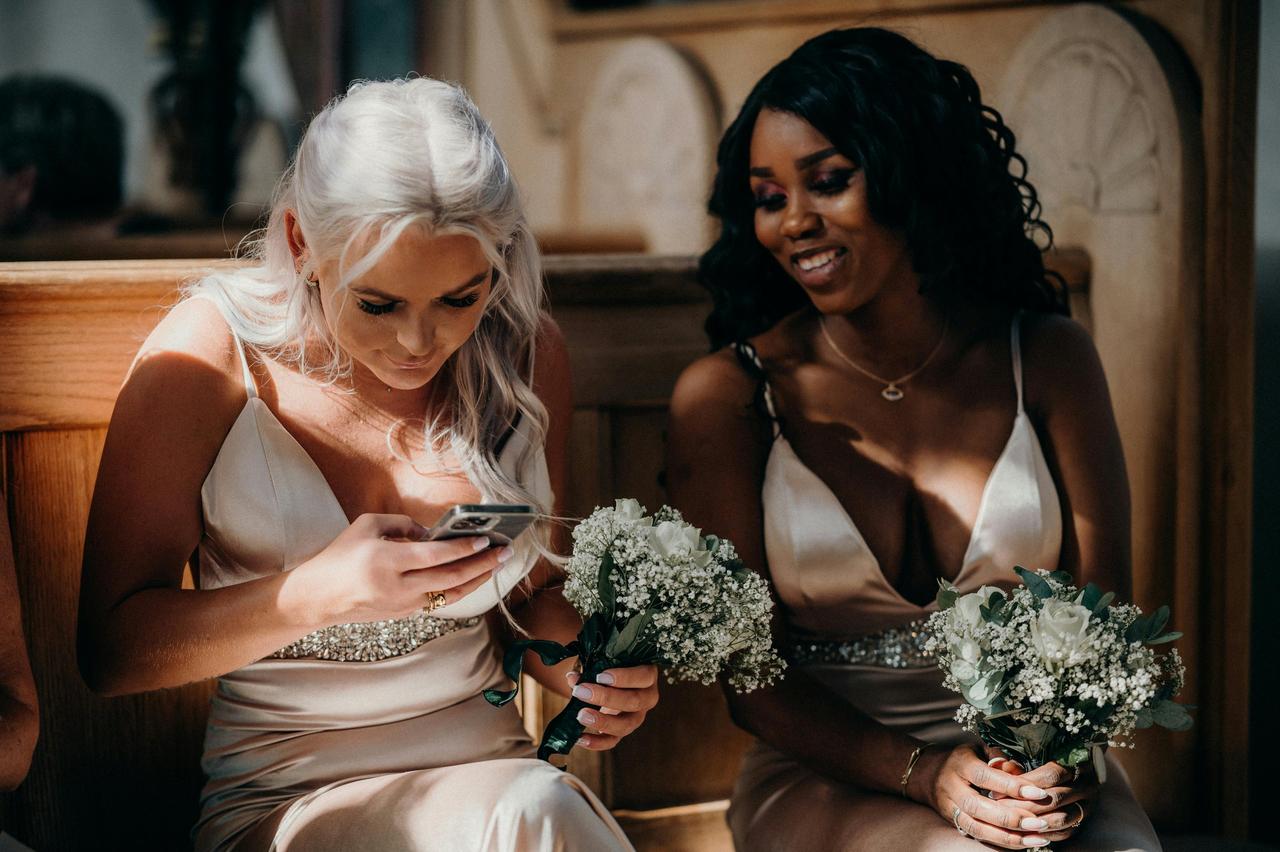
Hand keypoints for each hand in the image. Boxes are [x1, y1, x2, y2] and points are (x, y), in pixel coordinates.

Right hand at [291, 513, 508, 626]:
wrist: (318, 597)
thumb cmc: (340, 555)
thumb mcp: (367, 526)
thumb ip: (403, 525)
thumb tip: (434, 533)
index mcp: (387, 561)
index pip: (436, 556)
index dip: (463, 548)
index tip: (485, 539)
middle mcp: (398, 586)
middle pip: (451, 578)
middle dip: (482, 564)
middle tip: (505, 551)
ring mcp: (403, 604)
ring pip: (451, 594)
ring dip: (478, 579)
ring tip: (497, 565)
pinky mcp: (405, 613)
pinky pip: (440, 600)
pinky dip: (460, 588)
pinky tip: (474, 576)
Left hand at [565, 666, 659, 750]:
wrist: (610, 682)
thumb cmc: (611, 666)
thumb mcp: (605, 662)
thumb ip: (591, 666)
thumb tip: (573, 678)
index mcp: (648, 675)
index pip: (644, 676)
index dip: (624, 677)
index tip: (601, 676)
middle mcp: (647, 698)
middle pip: (634, 701)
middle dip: (606, 697)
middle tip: (581, 692)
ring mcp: (636, 717)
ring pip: (626, 725)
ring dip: (602, 721)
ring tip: (580, 715)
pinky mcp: (622, 731)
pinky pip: (612, 741)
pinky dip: (596, 742)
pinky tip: (580, 738)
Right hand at [912, 743, 1054, 848]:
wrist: (927, 774)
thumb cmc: (962, 759)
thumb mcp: (979, 750)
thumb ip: (999, 758)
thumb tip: (1020, 771)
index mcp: (960, 764)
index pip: (984, 776)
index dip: (1010, 785)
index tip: (1038, 792)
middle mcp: (952, 787)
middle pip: (978, 807)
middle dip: (1011, 818)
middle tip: (1040, 823)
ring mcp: (950, 808)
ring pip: (976, 828)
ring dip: (1008, 837)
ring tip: (1038, 838)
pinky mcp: (953, 823)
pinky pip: (978, 837)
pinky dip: (1001, 842)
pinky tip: (1024, 843)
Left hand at [987, 753, 1097, 844]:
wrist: (1064, 785)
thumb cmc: (1040, 771)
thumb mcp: (1029, 763)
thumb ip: (1014, 766)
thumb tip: (998, 765)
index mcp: (1073, 765)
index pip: (1051, 775)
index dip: (1024, 783)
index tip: (999, 791)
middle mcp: (1085, 786)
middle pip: (1055, 798)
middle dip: (1025, 806)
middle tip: (1000, 810)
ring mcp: (1086, 807)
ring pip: (1061, 818)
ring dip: (1034, 823)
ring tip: (1011, 824)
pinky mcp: (1082, 824)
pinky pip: (1065, 832)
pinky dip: (1044, 835)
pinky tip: (1026, 835)